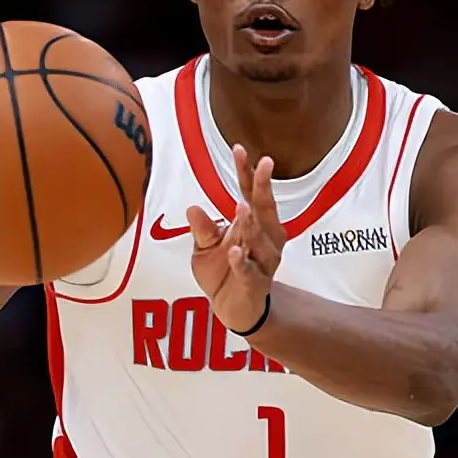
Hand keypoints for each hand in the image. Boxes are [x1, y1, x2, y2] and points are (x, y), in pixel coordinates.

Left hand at [187, 146, 286, 332]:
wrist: (232, 308)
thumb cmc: (222, 271)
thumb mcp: (205, 247)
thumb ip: (202, 228)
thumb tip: (192, 208)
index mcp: (252, 224)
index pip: (251, 193)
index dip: (247, 172)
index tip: (240, 149)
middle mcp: (264, 239)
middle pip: (265, 209)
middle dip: (263, 187)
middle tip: (262, 165)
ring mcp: (263, 261)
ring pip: (261, 239)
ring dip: (251, 223)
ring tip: (243, 206)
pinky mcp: (255, 283)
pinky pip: (250, 271)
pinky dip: (243, 262)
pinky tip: (236, 251)